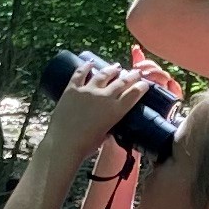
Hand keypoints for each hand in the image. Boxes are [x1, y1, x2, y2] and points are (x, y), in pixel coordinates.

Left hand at [42, 52, 158, 161]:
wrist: (64, 143)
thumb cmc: (85, 146)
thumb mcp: (104, 136)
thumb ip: (108, 127)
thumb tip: (108, 125)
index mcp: (115, 111)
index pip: (133, 95)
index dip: (141, 87)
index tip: (144, 83)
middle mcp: (104, 97)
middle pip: (121, 82)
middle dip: (131, 76)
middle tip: (136, 72)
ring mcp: (88, 91)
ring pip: (103, 74)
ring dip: (111, 69)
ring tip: (116, 66)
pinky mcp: (72, 89)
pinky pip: (80, 74)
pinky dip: (85, 66)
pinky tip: (90, 62)